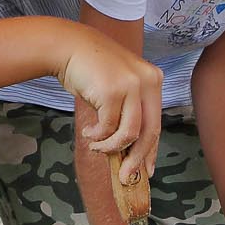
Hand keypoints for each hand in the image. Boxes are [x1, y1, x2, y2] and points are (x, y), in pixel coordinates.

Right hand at [56, 29, 162, 178]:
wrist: (68, 47)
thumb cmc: (91, 70)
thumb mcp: (118, 87)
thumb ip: (127, 112)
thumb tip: (130, 151)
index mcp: (153, 80)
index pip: (156, 122)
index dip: (151, 150)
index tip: (146, 170)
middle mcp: (147, 81)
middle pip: (149, 132)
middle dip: (137, 158)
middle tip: (126, 176)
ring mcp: (131, 85)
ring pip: (130, 134)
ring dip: (111, 147)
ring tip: (96, 147)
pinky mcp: (112, 92)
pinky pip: (108, 128)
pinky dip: (97, 136)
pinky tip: (88, 132)